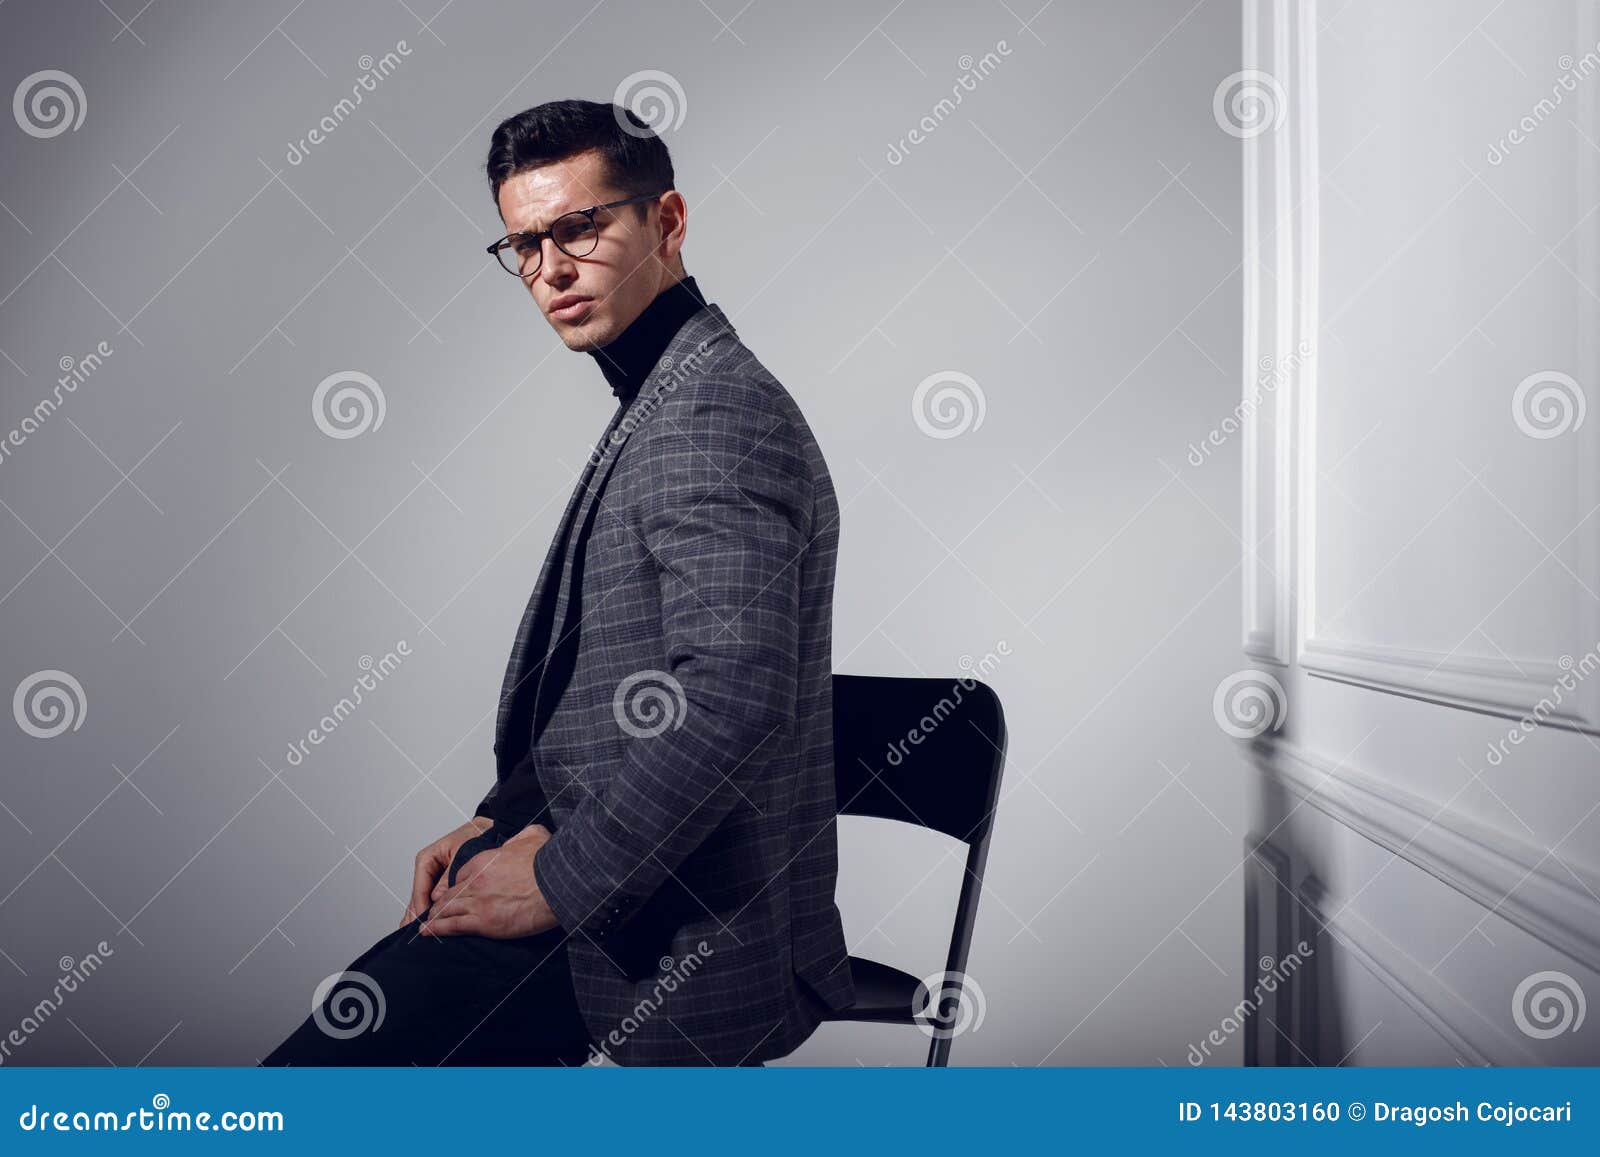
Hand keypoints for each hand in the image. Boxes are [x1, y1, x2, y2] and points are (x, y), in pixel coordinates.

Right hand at [401, 816, 493, 926]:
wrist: (488, 831)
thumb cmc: (474, 837)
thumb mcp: (461, 853)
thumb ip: (449, 875)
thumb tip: (437, 897)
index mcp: (427, 859)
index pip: (420, 888)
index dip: (421, 906)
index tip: (425, 922)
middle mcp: (427, 871)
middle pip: (418, 898)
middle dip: (418, 917)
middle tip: (420, 935)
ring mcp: (433, 879)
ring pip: (423, 903)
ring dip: (422, 919)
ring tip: (421, 937)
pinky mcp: (442, 886)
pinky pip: (434, 902)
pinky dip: (432, 914)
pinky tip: (430, 929)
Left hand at [420, 823, 558, 939]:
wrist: (557, 885)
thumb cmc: (549, 864)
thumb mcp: (534, 836)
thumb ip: (522, 835)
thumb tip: (522, 836)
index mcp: (484, 860)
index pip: (460, 874)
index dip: (457, 883)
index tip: (456, 890)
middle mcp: (476, 880)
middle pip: (450, 893)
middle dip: (441, 903)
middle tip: (434, 911)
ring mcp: (478, 902)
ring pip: (447, 909)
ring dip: (435, 917)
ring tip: (426, 925)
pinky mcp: (484, 922)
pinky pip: (453, 926)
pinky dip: (437, 929)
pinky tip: (427, 933)